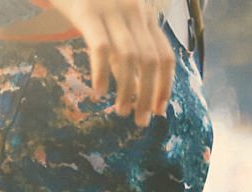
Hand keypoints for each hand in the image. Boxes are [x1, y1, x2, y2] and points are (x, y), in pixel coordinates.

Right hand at [48, 0, 175, 125]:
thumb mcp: (113, 18)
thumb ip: (124, 45)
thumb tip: (132, 86)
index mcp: (145, 16)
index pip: (165, 57)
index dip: (165, 85)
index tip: (159, 110)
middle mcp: (134, 13)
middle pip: (150, 61)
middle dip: (148, 95)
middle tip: (140, 120)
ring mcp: (111, 10)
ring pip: (129, 58)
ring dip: (128, 90)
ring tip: (121, 111)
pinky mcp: (86, 11)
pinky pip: (101, 48)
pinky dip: (102, 73)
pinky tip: (99, 91)